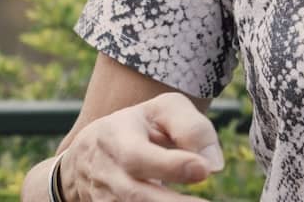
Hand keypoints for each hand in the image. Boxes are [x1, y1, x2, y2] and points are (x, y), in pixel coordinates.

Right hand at [58, 91, 224, 200]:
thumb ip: (191, 128)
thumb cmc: (139, 125)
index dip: (170, 165)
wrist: (89, 153)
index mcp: (116, 136)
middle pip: (135, 195)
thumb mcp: (162, 110)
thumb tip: (214, 165)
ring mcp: (104, 198)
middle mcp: (107, 172)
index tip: (204, 170)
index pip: (138, 155)